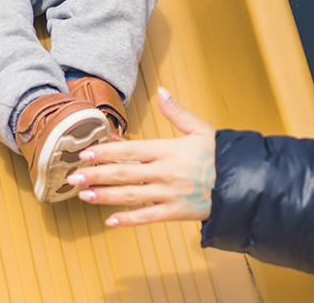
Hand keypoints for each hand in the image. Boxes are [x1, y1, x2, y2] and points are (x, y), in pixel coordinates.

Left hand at [72, 87, 216, 224]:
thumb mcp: (201, 128)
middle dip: (96, 175)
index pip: (130, 150)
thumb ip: (177, 112)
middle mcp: (165, 172)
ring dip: (105, 196)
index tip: (85, 153)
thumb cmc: (220, 154)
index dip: (106, 151)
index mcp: (168, 150)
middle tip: (72, 177)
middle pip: (124, 173)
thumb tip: (161, 92)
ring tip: (83, 196)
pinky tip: (110, 221)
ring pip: (131, 196)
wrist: (241, 182)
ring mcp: (168, 194)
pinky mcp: (175, 212)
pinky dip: (128, 220)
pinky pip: (148, 217)